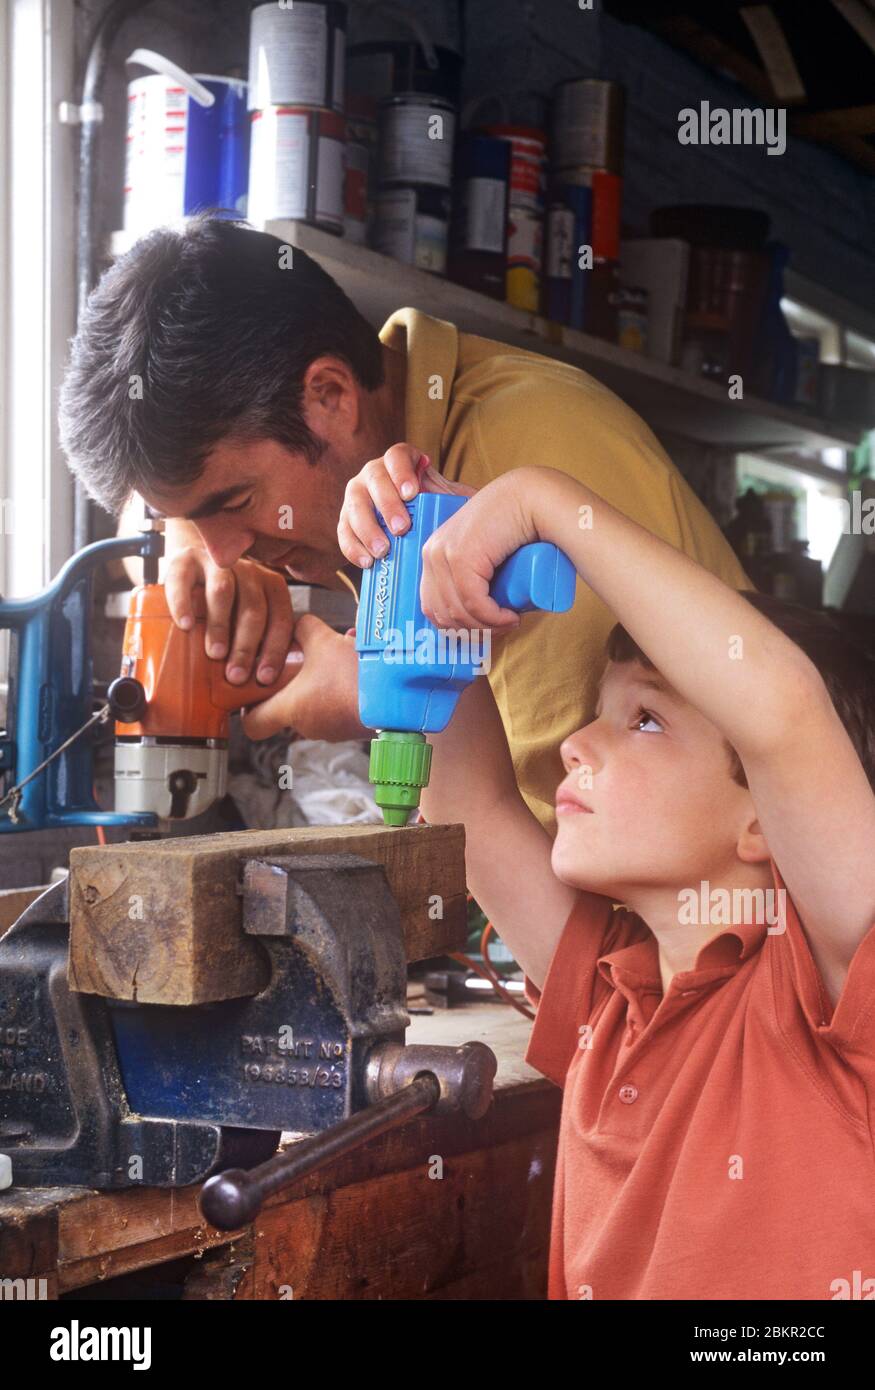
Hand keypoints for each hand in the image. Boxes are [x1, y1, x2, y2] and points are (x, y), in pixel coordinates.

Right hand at [164, 545, 293, 684]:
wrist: (193, 564)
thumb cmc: (226, 602)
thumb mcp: (246, 616)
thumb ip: (256, 641)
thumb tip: (258, 689)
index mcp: (271, 587)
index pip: (281, 619)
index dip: (274, 650)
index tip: (263, 678)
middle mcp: (249, 571)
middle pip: (253, 609)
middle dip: (246, 646)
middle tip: (235, 675)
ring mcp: (217, 564)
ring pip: (223, 591)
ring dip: (220, 625)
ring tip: (215, 654)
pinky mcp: (185, 561)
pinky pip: (183, 581)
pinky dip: (183, 603)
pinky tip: (185, 625)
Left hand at [240, 614, 366, 741]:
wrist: (394, 696)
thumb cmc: (352, 674)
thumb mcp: (323, 641)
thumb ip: (303, 629)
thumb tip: (295, 623)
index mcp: (289, 709)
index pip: (251, 725)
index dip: (248, 709)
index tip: (255, 690)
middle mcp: (306, 726)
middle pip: (285, 712)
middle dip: (290, 688)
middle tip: (298, 664)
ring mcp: (331, 731)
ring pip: (314, 708)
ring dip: (319, 686)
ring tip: (333, 661)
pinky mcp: (352, 728)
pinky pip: (338, 709)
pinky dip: (340, 691)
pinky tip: (353, 669)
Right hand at [337, 443, 475, 567]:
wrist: (416, 527)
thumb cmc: (437, 508)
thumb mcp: (451, 499)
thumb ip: (459, 497)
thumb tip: (477, 504)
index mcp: (399, 462)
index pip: (396, 456)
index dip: (401, 471)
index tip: (411, 493)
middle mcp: (374, 474)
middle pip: (374, 481)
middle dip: (386, 504)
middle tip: (401, 528)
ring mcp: (357, 497)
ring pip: (354, 506)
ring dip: (367, 529)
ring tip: (383, 551)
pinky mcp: (347, 521)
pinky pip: (344, 532)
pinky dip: (353, 548)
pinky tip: (368, 562)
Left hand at [419, 472, 537, 630]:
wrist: (530, 498)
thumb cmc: (513, 527)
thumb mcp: (483, 553)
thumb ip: (472, 573)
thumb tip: (473, 617)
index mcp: (432, 554)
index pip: (431, 605)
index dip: (457, 626)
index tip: (484, 630)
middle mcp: (431, 553)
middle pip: (442, 613)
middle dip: (472, 630)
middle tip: (501, 627)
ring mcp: (444, 554)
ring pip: (458, 611)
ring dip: (486, 626)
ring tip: (509, 621)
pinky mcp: (462, 557)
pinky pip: (473, 603)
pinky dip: (493, 617)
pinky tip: (510, 617)